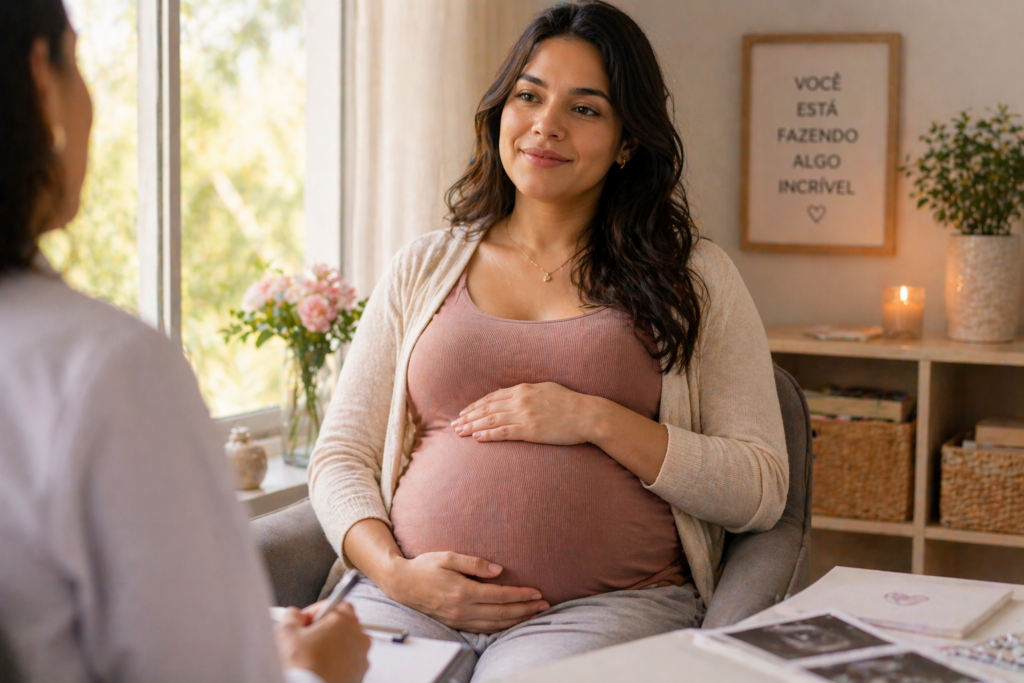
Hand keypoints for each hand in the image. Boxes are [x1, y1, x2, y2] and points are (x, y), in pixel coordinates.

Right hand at [274, 603, 370, 682]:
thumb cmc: (302, 665)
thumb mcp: (286, 632)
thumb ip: (292, 616)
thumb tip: (295, 615)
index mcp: (345, 620)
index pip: (336, 603)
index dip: (317, 611)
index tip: (304, 620)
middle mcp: (359, 637)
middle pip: (344, 624)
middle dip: (326, 628)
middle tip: (307, 638)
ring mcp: (361, 657)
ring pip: (347, 644)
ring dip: (333, 646)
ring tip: (313, 657)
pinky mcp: (359, 674)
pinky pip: (349, 662)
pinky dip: (338, 663)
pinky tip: (321, 668)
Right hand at [386, 551, 548, 633]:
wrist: (402, 584)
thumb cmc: (425, 567)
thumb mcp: (449, 557)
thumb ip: (475, 563)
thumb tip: (499, 570)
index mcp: (463, 591)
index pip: (500, 596)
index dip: (520, 595)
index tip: (537, 592)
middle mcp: (462, 609)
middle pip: (502, 613)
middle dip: (526, 610)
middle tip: (545, 605)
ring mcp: (459, 619)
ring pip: (495, 624)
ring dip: (517, 620)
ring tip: (534, 614)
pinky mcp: (456, 623)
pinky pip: (484, 629)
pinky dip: (501, 627)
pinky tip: (512, 622)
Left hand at [452, 382, 669, 483]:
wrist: (588, 415)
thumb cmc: (571, 403)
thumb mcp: (548, 389)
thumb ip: (530, 392)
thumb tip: (517, 395)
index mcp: (524, 389)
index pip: (493, 397)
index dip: (476, 405)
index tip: (464, 411)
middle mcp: (520, 400)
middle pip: (487, 408)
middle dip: (468, 416)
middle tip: (453, 424)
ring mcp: (524, 415)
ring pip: (491, 420)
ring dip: (472, 426)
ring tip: (459, 432)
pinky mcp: (530, 430)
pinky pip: (504, 432)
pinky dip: (488, 435)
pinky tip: (477, 438)